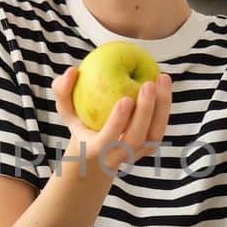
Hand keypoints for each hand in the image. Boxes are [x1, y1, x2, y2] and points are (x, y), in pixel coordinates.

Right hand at [52, 67, 173, 177]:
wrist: (98, 152)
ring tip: (162, 78)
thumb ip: (62, 91)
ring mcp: (136, 154)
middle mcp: (117, 156)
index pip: (108, 140)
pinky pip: (160, 128)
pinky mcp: (149, 147)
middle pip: (136, 139)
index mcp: (95, 149)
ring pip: (153, 136)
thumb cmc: (80, 124)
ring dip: (162, 108)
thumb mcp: (66, 109)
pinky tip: (164, 84)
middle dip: (145, 112)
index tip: (125, 99)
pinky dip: (165, 107)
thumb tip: (72, 70)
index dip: (117, 122)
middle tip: (148, 84)